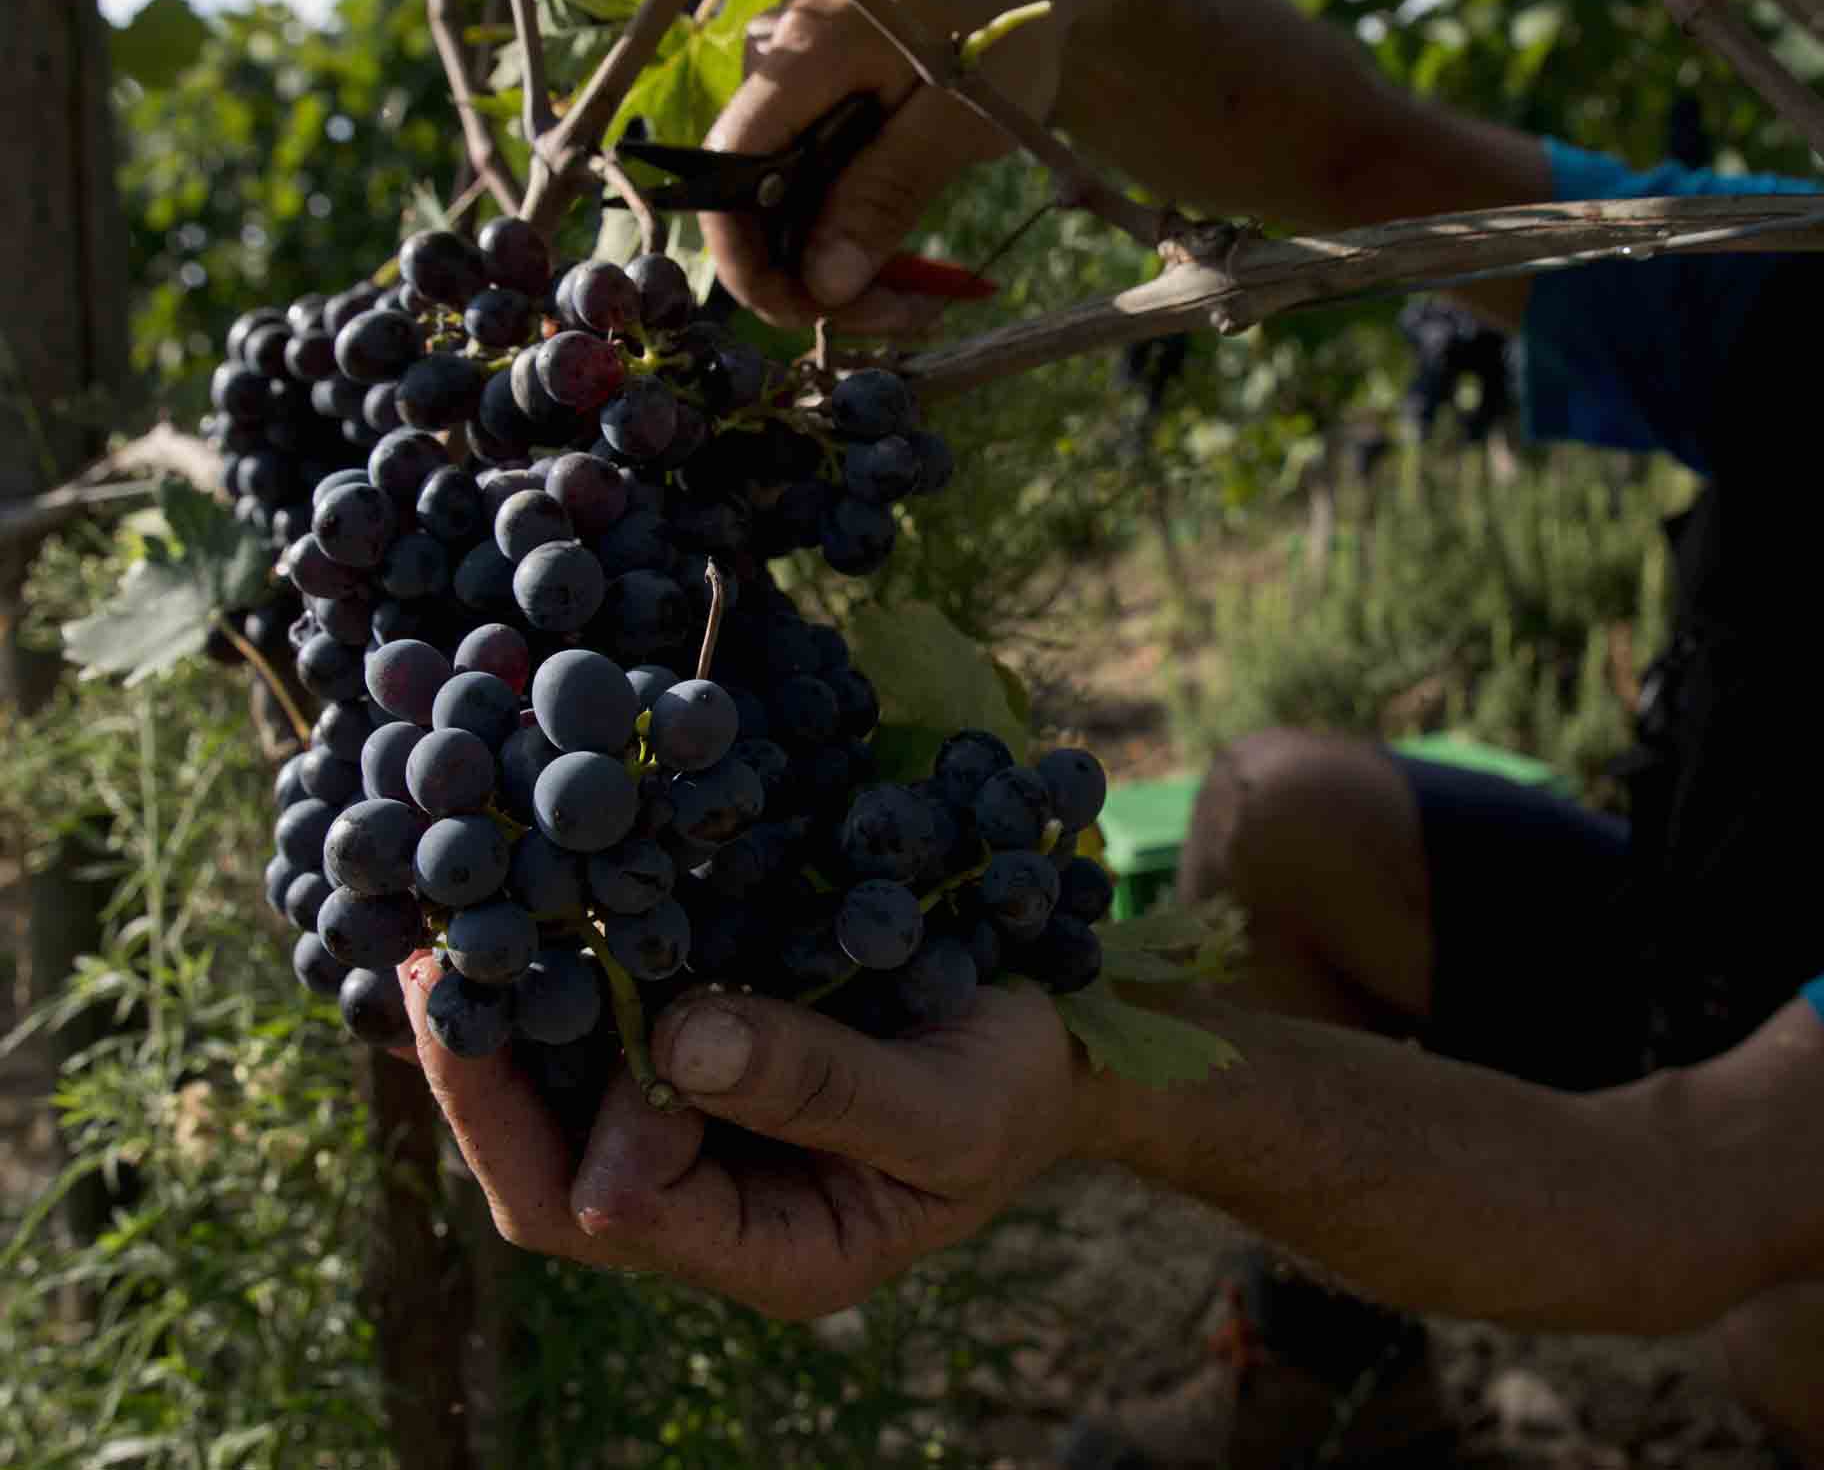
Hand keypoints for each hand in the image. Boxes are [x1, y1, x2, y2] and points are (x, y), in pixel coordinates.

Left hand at [398, 954, 1090, 1318]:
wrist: (1057, 1038)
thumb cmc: (1016, 1089)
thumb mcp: (946, 1108)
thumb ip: (821, 1088)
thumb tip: (679, 1041)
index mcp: (766, 1251)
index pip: (616, 1215)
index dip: (579, 1124)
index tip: (591, 1013)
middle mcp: (705, 1205)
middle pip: (546, 1172)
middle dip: (479, 1077)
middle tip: (428, 967)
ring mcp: (692, 1131)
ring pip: (552, 1101)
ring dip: (497, 1021)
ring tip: (442, 931)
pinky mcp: (696, 1055)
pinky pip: (595, 1034)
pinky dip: (551, 978)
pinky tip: (513, 911)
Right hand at [703, 0, 1065, 335]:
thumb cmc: (1000, 33)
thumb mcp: (959, 123)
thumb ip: (887, 195)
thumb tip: (824, 285)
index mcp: (802, 50)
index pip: (728, 165)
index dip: (747, 255)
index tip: (809, 314)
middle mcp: (772, 63)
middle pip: (752, 199)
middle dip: (815, 277)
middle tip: (907, 313)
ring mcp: (784, 85)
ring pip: (781, 206)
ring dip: (841, 267)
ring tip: (923, 295)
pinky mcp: (805, 107)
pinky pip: (806, 189)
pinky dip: (850, 235)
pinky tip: (906, 265)